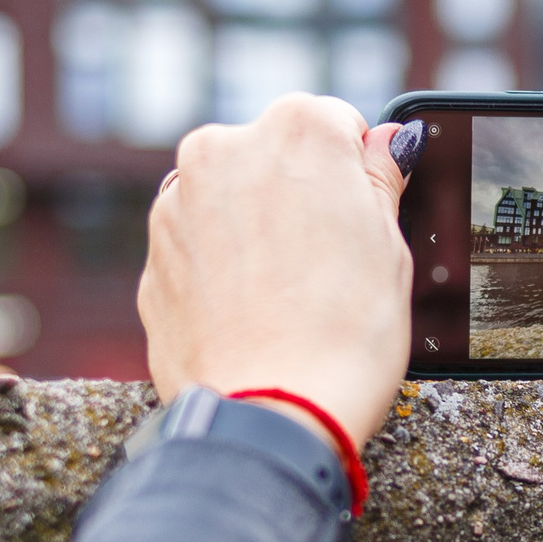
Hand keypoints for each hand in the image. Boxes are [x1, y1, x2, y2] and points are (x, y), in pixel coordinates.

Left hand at [138, 95, 414, 452]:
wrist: (268, 414)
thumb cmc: (344, 333)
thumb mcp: (389, 246)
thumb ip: (378, 179)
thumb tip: (383, 144)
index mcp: (297, 128)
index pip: (336, 127)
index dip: (354, 177)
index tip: (358, 221)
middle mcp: (225, 147)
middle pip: (273, 157)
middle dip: (296, 196)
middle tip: (326, 265)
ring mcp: (178, 202)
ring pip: (229, 201)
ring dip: (253, 231)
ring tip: (286, 298)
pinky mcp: (153, 257)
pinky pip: (198, 249)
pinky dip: (221, 272)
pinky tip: (250, 316)